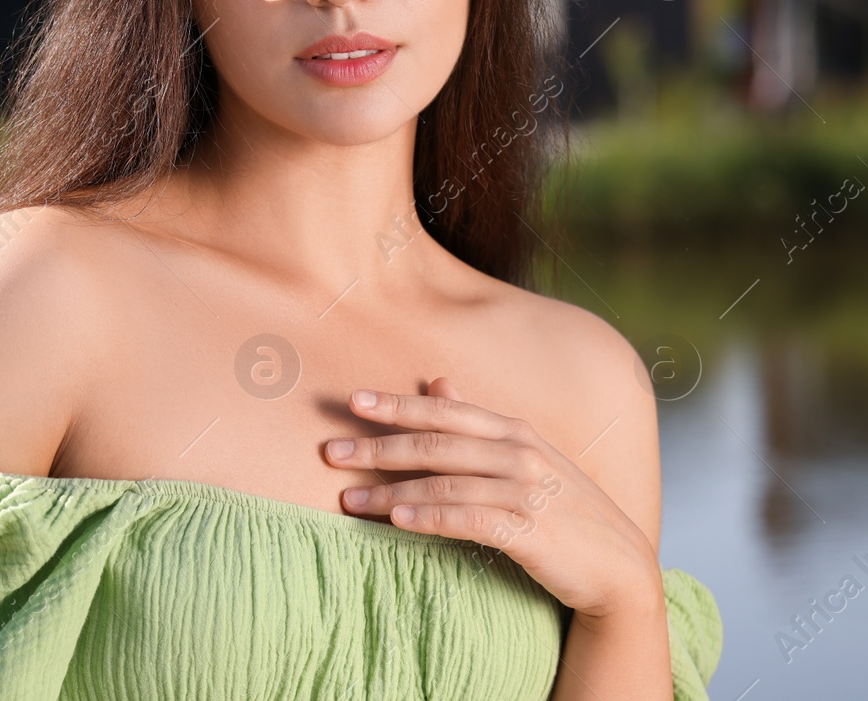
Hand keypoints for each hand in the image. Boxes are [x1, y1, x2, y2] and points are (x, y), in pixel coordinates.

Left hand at [324, 377, 661, 622]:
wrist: (619, 567)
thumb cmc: (565, 509)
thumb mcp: (527, 456)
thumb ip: (477, 422)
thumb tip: (436, 381)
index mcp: (514, 431)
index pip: (444, 412)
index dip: (397, 405)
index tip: (352, 401)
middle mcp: (519, 454)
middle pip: (434, 446)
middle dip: (377, 447)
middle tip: (329, 452)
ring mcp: (525, 492)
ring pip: (442, 485)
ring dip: (389, 492)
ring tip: (347, 500)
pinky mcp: (529, 531)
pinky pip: (467, 520)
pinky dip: (428, 518)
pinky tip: (396, 520)